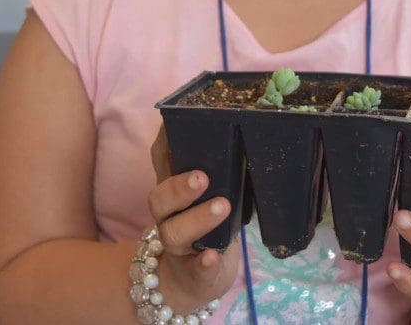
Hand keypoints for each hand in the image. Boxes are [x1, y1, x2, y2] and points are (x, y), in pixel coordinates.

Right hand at [147, 125, 239, 312]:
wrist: (190, 282)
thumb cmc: (207, 225)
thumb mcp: (207, 196)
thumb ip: (219, 170)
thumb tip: (251, 129)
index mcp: (173, 190)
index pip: (160, 161)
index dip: (164, 144)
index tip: (175, 128)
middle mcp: (168, 216)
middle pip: (159, 198)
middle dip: (178, 186)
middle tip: (202, 177)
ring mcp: (178, 246)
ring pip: (174, 232)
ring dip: (197, 218)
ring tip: (222, 206)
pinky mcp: (193, 273)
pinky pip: (195, 269)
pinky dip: (204, 263)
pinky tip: (213, 257)